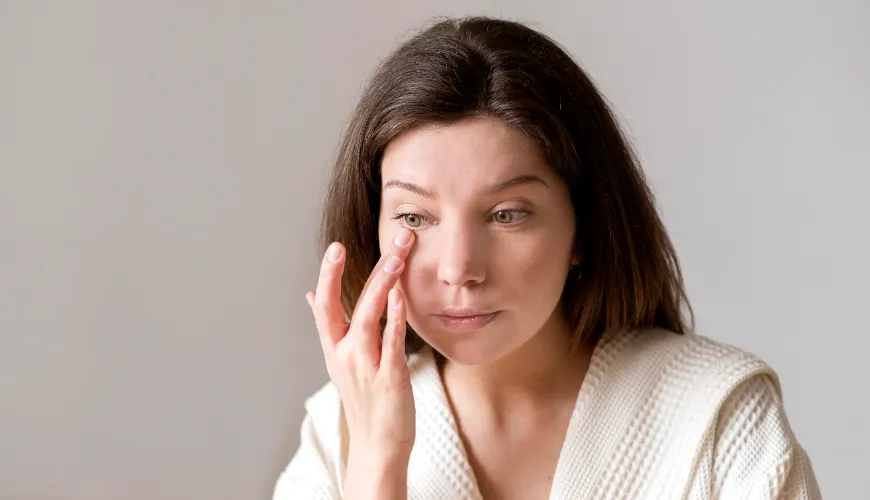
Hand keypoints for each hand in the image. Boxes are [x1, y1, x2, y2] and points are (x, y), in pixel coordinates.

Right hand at [306, 228, 416, 460]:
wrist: (377, 447)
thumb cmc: (364, 401)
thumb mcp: (340, 361)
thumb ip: (329, 325)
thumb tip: (311, 294)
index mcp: (334, 348)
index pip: (325, 304)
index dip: (328, 275)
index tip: (335, 246)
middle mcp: (345, 354)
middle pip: (349, 303)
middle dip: (370, 268)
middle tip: (391, 238)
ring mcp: (366, 366)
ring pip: (369, 317)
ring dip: (382, 285)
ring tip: (397, 258)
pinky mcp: (390, 379)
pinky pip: (392, 343)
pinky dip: (395, 318)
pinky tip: (402, 296)